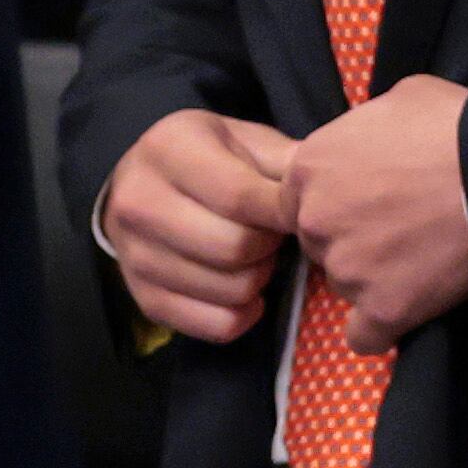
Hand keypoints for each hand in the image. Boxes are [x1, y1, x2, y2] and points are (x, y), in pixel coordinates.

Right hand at [100, 109, 300, 343]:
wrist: (141, 184)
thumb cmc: (208, 159)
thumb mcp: (244, 141)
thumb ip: (286, 162)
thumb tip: (333, 187)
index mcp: (167, 150)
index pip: (240, 198)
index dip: (283, 212)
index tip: (297, 212)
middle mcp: (138, 203)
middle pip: (235, 249)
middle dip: (271, 246)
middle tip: (274, 235)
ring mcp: (135, 256)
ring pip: (230, 291)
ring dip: (259, 278)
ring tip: (256, 256)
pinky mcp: (144, 299)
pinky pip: (216, 326)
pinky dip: (244, 314)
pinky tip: (244, 289)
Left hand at [291, 74, 467, 350]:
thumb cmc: (456, 126)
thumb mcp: (398, 98)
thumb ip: (361, 128)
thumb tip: (367, 144)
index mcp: (310, 165)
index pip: (296, 199)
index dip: (334, 201)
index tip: (369, 201)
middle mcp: (315, 219)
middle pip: (318, 243)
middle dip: (351, 237)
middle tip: (400, 227)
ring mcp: (346, 269)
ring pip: (343, 285)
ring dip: (372, 278)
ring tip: (421, 258)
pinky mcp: (382, 309)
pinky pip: (365, 336)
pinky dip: (384, 325)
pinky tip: (407, 306)